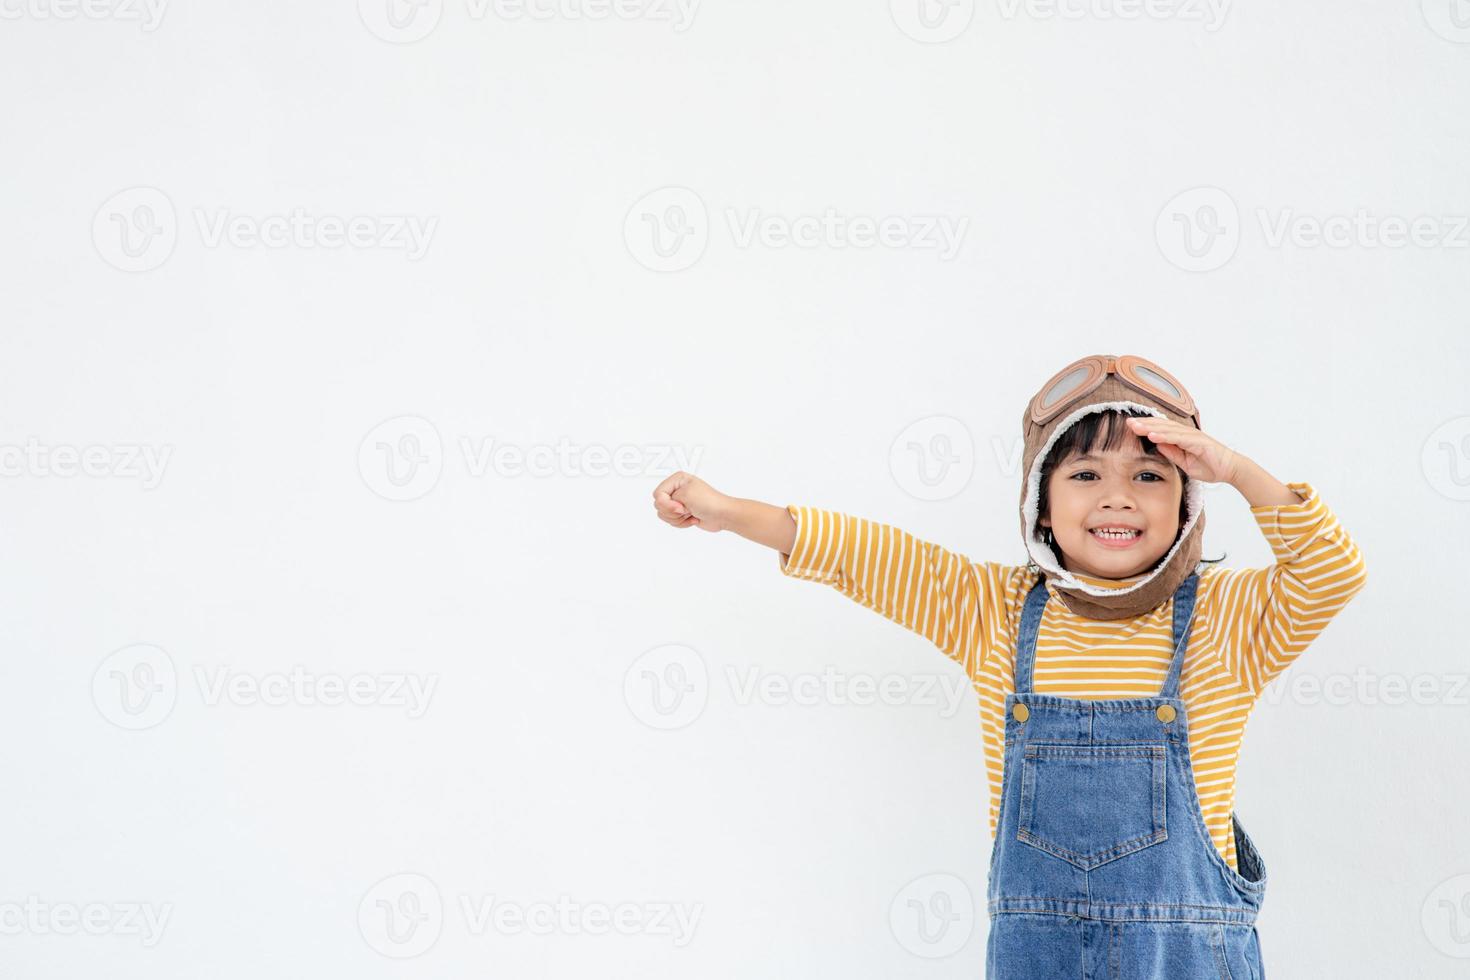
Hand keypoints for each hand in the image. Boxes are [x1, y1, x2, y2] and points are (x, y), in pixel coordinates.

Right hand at [652, 471, 730, 531]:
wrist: (722, 515)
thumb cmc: (709, 501)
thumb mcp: (685, 495)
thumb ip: (666, 500)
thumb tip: (660, 506)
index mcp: (677, 479)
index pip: (658, 494)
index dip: (667, 503)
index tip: (681, 505)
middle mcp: (677, 489)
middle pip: (659, 505)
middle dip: (673, 512)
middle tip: (687, 509)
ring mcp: (679, 502)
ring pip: (664, 515)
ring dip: (678, 518)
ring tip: (691, 513)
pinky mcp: (682, 513)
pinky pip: (671, 521)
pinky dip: (682, 523)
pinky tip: (693, 518)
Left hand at [1125, 416, 1243, 484]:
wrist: (1231, 471)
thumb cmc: (1210, 467)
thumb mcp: (1184, 463)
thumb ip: (1171, 453)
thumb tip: (1157, 445)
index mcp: (1182, 438)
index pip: (1161, 429)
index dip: (1146, 427)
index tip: (1130, 427)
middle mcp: (1186, 434)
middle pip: (1162, 426)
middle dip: (1144, 424)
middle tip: (1127, 422)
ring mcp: (1193, 436)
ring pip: (1168, 430)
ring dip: (1151, 427)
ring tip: (1135, 427)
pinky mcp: (1199, 442)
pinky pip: (1179, 438)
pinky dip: (1165, 436)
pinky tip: (1152, 436)